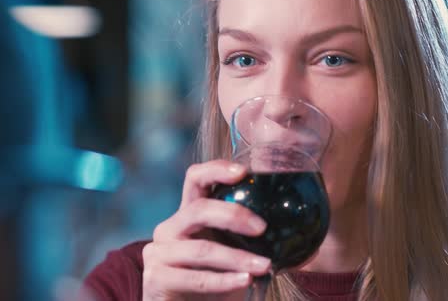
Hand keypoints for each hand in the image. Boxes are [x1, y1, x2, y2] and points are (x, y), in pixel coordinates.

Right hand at [142, 160, 270, 300]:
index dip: (216, 169)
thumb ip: (245, 234)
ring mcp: (158, 252)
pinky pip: (195, 278)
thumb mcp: (231, 250)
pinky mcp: (155, 278)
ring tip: (264, 265)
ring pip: (202, 249)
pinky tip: (245, 281)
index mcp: (188, 214)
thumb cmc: (215, 278)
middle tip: (262, 228)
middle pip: (199, 209)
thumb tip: (288, 222)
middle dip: (233, 215)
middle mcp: (169, 228)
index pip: (195, 178)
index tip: (244, 172)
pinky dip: (224, 281)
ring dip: (238, 258)